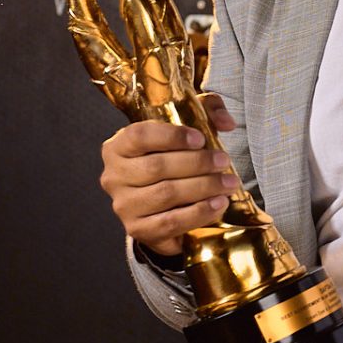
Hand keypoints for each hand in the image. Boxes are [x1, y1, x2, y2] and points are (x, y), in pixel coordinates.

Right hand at [99, 94, 238, 254]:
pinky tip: (219, 204)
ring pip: (166, 194)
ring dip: (203, 188)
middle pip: (157, 167)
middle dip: (197, 163)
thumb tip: (226, 122)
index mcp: (118, 147)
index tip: (201, 139)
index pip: (140, 136)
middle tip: (224, 161)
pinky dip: (199, 213)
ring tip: (229, 184)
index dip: (172, 136)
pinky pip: (171, 222)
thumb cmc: (172, 161)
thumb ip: (207, 112)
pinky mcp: (138, 229)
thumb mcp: (187, 129)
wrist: (163, 207)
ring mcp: (124, 205)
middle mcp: (114, 176)